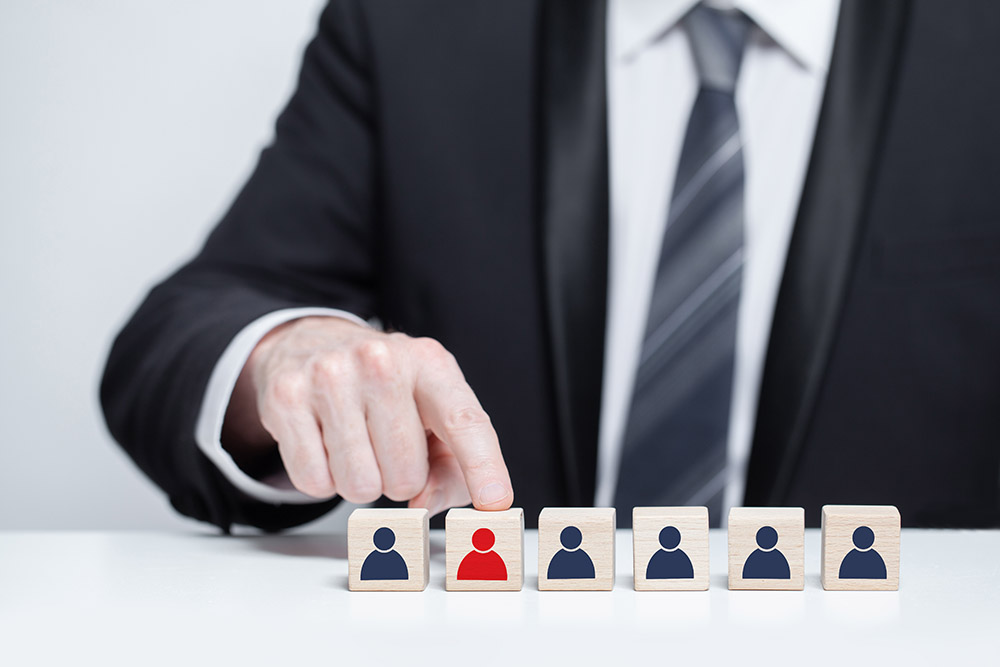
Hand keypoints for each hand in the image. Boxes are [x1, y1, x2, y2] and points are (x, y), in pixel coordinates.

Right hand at [222, 316, 512, 516]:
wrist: (316, 344)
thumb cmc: (388, 390)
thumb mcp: (433, 414)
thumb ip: (449, 468)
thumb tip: (423, 504)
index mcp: (431, 363)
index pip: (465, 421)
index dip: (483, 466)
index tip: (496, 502)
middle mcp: (381, 361)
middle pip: (405, 474)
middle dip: (399, 479)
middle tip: (386, 448)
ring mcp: (330, 375)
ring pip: (359, 485)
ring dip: (360, 481)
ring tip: (356, 443)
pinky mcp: (286, 396)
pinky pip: (314, 481)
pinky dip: (322, 478)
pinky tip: (325, 442)